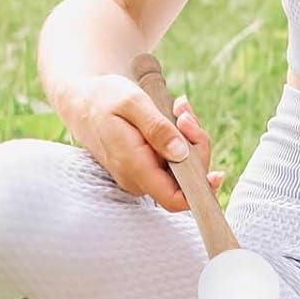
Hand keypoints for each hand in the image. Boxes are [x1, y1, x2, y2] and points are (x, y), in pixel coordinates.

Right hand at [60, 74, 226, 211]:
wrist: (82, 98)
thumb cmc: (104, 98)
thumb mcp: (132, 103)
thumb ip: (157, 129)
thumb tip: (182, 154)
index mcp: (134, 167)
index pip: (174, 199)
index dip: (200, 191)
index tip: (217, 172)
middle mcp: (138, 177)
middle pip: (185, 180)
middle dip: (196, 146)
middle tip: (186, 115)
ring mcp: (141, 172)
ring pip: (182, 166)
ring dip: (189, 137)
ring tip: (179, 108)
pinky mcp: (145, 164)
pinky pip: (173, 157)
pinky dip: (181, 136)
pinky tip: (175, 115)